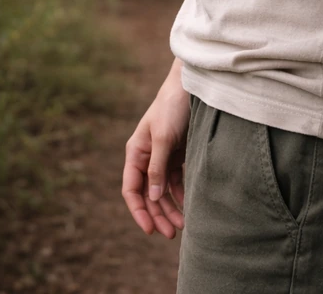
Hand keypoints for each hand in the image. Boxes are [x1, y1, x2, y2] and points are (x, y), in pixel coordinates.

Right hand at [122, 87, 188, 238]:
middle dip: (157, 215)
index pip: (131, 189)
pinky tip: (189, 206)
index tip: (149, 229)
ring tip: (183, 226)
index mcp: (136, 152)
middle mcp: (146, 157)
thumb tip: (152, 197)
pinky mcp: (177, 155)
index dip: (138, 210)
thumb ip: (157, 168)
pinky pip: (176, 181)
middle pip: (147, 194)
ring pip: (162, 191)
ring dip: (170, 208)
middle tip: (170, 235)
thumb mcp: (164, 138)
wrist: (191, 88)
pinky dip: (180, 195)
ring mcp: (162, 157)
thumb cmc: (172, 108)